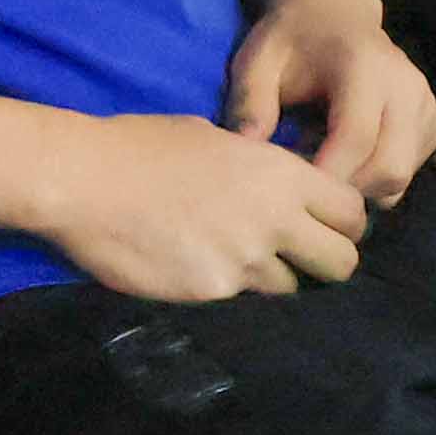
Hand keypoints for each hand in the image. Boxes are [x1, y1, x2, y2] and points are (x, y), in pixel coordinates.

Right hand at [36, 111, 372, 299]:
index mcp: (280, 175)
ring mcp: (244, 261)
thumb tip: (277, 188)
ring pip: (290, 286)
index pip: (352, 213)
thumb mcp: (215, 139)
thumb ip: (259, 169)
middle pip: (342, 263)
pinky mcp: (212, 291)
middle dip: (326, 262)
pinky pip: (237, 295)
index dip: (344, 222)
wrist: (83, 181)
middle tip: (299, 256)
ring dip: (272, 276)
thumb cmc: (141, 145)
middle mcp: (274, 222)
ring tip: (234, 257)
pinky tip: (192, 262)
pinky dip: (223, 284)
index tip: (325, 225)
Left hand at [224, 0, 435, 204]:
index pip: (356, 137)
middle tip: (308, 186)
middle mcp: (405, 84)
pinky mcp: (431, 120)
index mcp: (364, 66)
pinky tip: (349, 159)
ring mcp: (425, 104)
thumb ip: (250, 102)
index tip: (296, 190)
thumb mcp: (257, 61)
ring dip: (363, 187)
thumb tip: (249, 147)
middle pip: (390, 166)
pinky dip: (380, 178)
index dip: (327, 173)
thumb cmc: (290, 40)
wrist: (333, 13)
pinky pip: (411, 169)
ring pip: (403, 174)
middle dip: (347, 189)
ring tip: (325, 165)